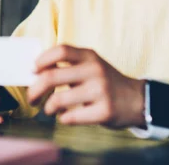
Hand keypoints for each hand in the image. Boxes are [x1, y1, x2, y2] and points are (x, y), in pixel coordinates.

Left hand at [27, 45, 145, 127]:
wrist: (136, 99)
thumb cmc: (105, 82)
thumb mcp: (91, 65)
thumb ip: (69, 65)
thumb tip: (35, 73)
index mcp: (90, 56)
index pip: (61, 50)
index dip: (42, 60)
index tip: (32, 70)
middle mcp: (95, 70)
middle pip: (51, 76)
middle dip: (34, 90)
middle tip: (32, 98)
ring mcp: (100, 91)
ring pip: (58, 100)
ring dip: (48, 108)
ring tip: (50, 109)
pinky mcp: (104, 111)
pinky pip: (70, 117)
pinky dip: (62, 119)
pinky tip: (65, 117)